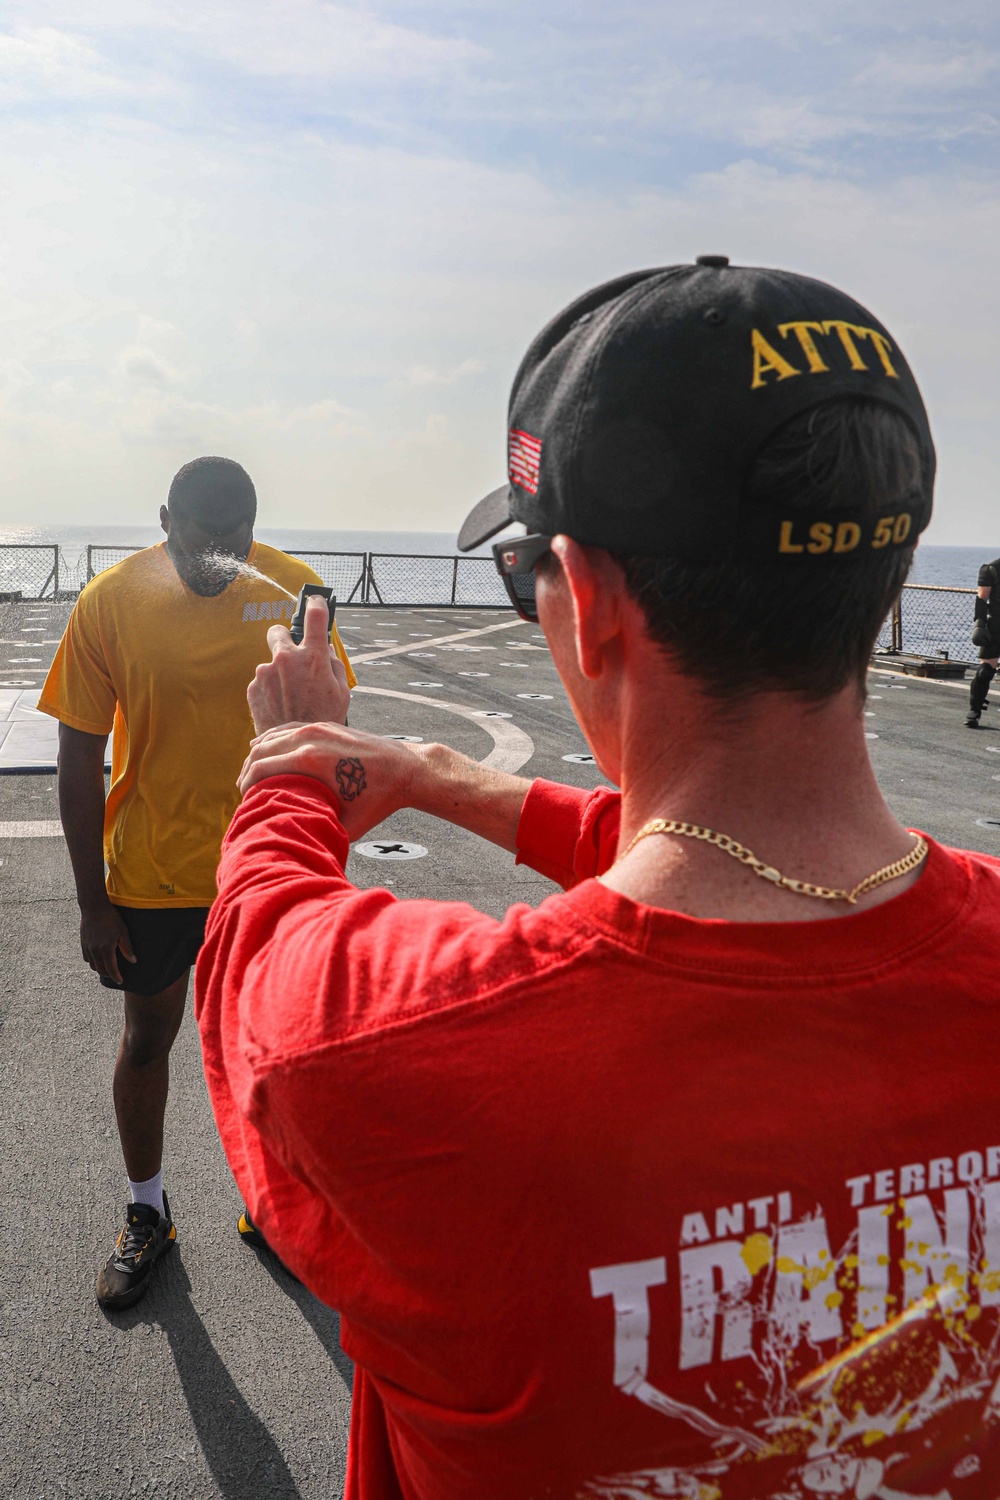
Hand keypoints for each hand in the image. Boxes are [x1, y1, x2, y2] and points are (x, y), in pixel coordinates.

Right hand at [80, 903, 135, 984]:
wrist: (94, 908)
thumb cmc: (111, 919)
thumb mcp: (123, 932)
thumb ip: (127, 948)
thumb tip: (133, 961)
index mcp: (106, 949)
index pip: (111, 969)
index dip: (116, 977)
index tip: (121, 981)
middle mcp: (95, 951)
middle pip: (101, 969)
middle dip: (109, 974)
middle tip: (116, 975)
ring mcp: (87, 947)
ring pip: (92, 965)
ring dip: (100, 969)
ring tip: (107, 968)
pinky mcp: (83, 943)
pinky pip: (87, 958)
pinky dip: (93, 961)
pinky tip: (98, 959)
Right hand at [239, 721, 425, 838]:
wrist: (405, 769)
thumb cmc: (377, 801)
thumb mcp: (346, 824)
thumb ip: (317, 830)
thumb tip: (295, 846)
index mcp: (309, 761)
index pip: (259, 768)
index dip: (246, 786)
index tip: (245, 801)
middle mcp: (309, 739)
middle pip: (260, 751)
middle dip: (247, 771)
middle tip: (244, 791)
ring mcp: (317, 728)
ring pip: (271, 736)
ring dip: (257, 754)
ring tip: (251, 774)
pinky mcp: (325, 724)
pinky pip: (288, 728)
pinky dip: (271, 739)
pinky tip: (263, 750)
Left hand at [248, 594, 350, 734]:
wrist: (294, 748)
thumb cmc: (323, 720)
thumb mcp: (341, 691)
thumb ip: (333, 665)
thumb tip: (325, 650)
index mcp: (313, 657)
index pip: (315, 616)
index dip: (316, 604)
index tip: (315, 601)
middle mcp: (286, 659)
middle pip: (278, 631)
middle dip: (284, 639)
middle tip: (293, 654)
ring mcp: (266, 673)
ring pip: (271, 662)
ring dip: (279, 672)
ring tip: (290, 696)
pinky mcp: (253, 687)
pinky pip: (263, 681)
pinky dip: (270, 689)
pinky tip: (280, 705)